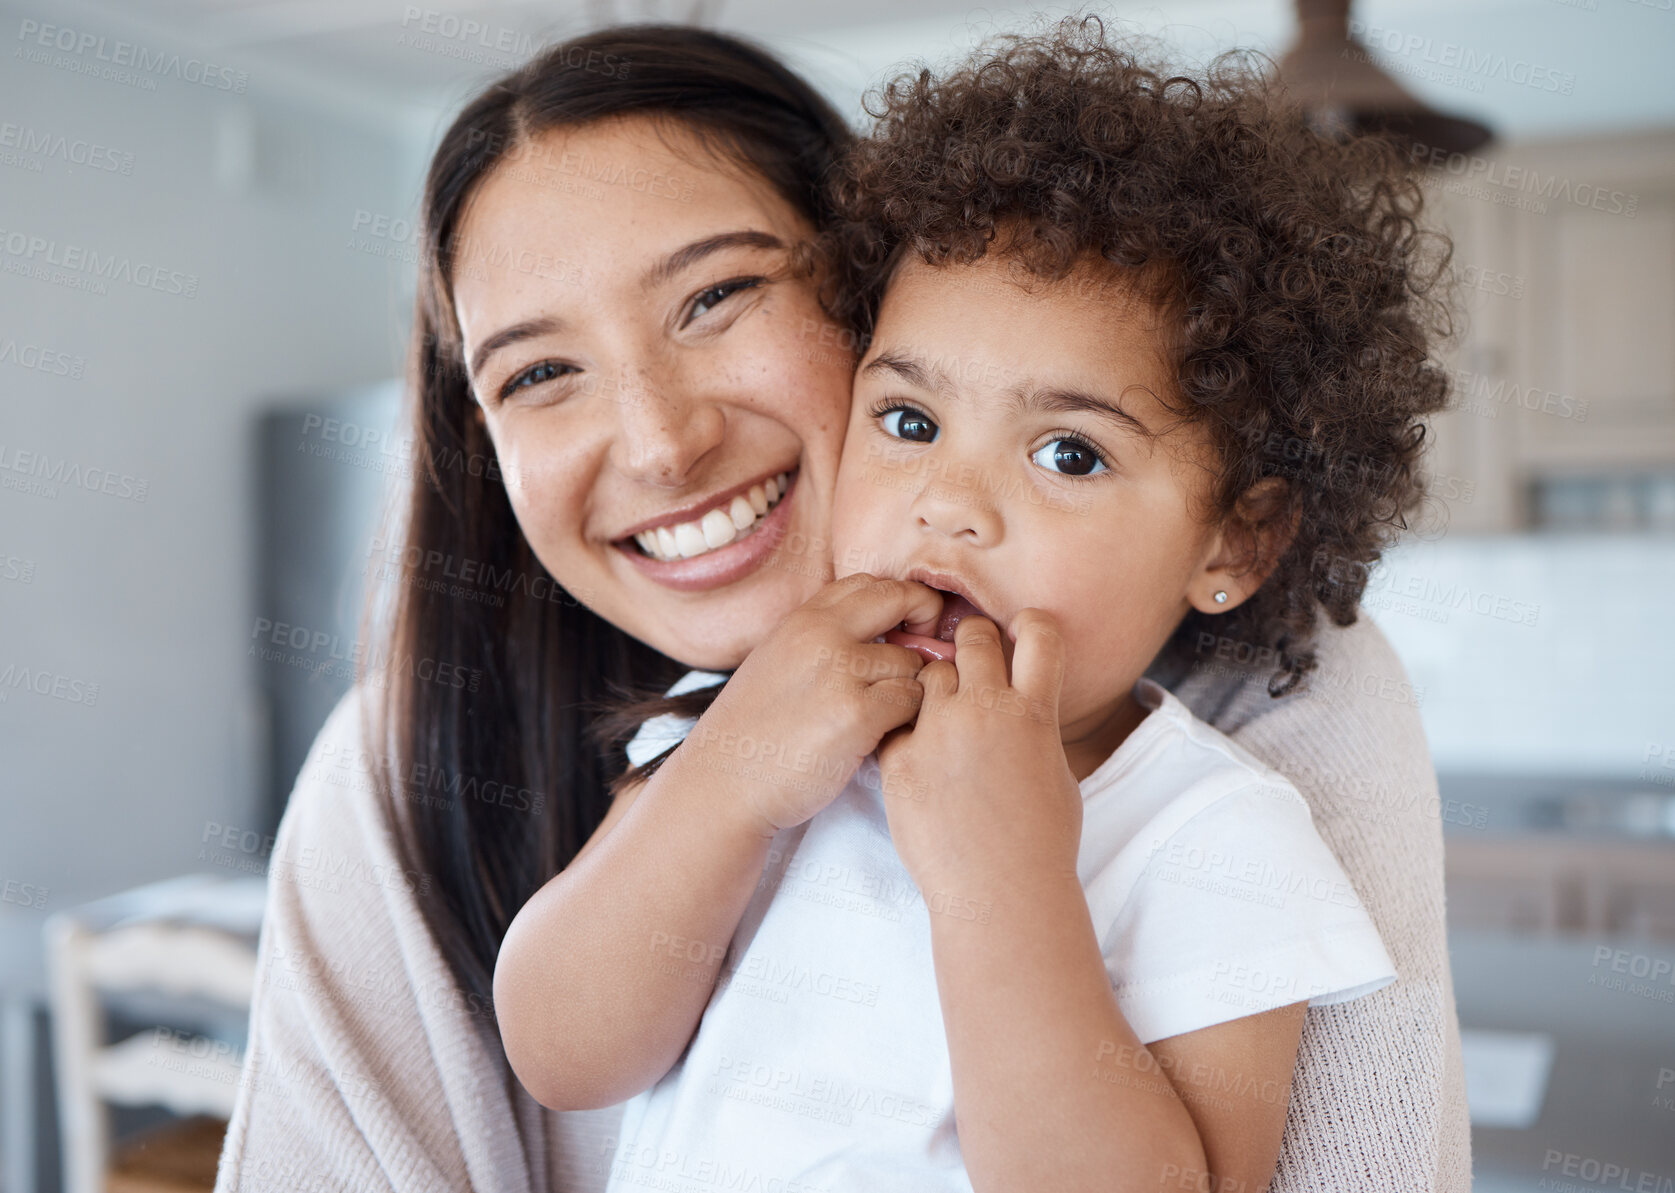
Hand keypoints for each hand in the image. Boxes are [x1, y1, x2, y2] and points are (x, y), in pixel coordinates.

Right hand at [693, 573, 942, 834]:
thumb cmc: (753, 732)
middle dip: (925, 620)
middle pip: (901, 600)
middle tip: (926, 651)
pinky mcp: (856, 714)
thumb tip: (883, 629)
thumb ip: (822, 639)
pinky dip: (906, 718)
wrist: (724, 784)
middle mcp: (821, 635)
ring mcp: (840, 672)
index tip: (908, 626)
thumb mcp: (778, 661)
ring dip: (910, 686)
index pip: (871, 583)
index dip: (901, 599)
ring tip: (884, 713)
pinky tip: (882, 734)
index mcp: (802, 620)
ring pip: (912, 661)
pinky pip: (911, 700)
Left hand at [876, 609, 1080, 899]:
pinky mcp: (900, 758)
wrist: (999, 893)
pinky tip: (916, 758)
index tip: (1019, 636)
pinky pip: (896, 720)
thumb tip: (1026, 710)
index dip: (1029, 625)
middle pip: (973, 637)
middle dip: (971, 644)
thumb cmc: (1040, 844)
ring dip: (935, 686)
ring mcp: (939, 732)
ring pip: (929, 673)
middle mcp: (987, 710)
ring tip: (941, 722)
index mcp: (1035, 713)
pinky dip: (905, 731)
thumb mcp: (1056, 775)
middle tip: (968, 668)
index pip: (1039, 633)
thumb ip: (1035, 730)